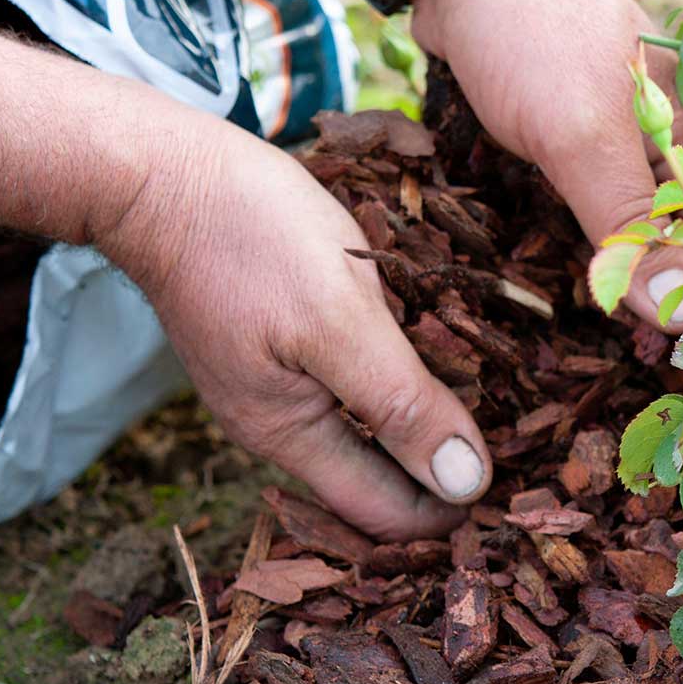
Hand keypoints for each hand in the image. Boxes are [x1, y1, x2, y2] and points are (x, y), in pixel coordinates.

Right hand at [100, 129, 490, 540]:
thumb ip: (401, 405)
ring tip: (496, 402)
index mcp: (291, 434)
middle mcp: (280, 422)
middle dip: (442, 471)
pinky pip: (349, 381)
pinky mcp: (277, 338)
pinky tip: (437, 353)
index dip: (450, 513)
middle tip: (523, 448)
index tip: (517, 490)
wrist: (159, 170)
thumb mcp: (341, 320)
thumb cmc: (250, 237)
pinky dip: (395, 380)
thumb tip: (465, 485)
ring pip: (365, 428)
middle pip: (376, 477)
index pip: (385, 513)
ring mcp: (274, 379)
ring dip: (422, 424)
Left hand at [399, 0, 682, 328]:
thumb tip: (682, 313)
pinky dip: (599, 249)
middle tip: (677, 382)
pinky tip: (595, 289)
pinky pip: (597, 207)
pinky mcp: (574, 139)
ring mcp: (622, 136)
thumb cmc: (531, 31)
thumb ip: (632, 225)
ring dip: (641, 284)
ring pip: (644, 226)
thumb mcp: (583, 136)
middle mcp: (672, 137)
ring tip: (641, 354)